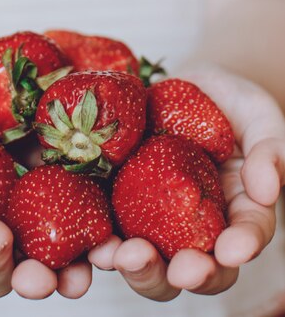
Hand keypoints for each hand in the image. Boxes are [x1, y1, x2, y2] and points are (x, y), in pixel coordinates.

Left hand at [88, 64, 284, 299]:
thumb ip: (270, 151)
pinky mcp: (120, 195)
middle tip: (177, 270)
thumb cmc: (232, 105)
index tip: (230, 251)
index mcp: (236, 211)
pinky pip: (108, 223)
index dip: (240, 247)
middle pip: (191, 268)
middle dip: (184, 274)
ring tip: (120, 257)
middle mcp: (194, 224)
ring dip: (135, 267)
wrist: (186, 86)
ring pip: (147, 258)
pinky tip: (94, 241)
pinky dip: (100, 238)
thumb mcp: (261, 119)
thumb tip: (266, 190)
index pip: (244, 238)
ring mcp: (154, 213)